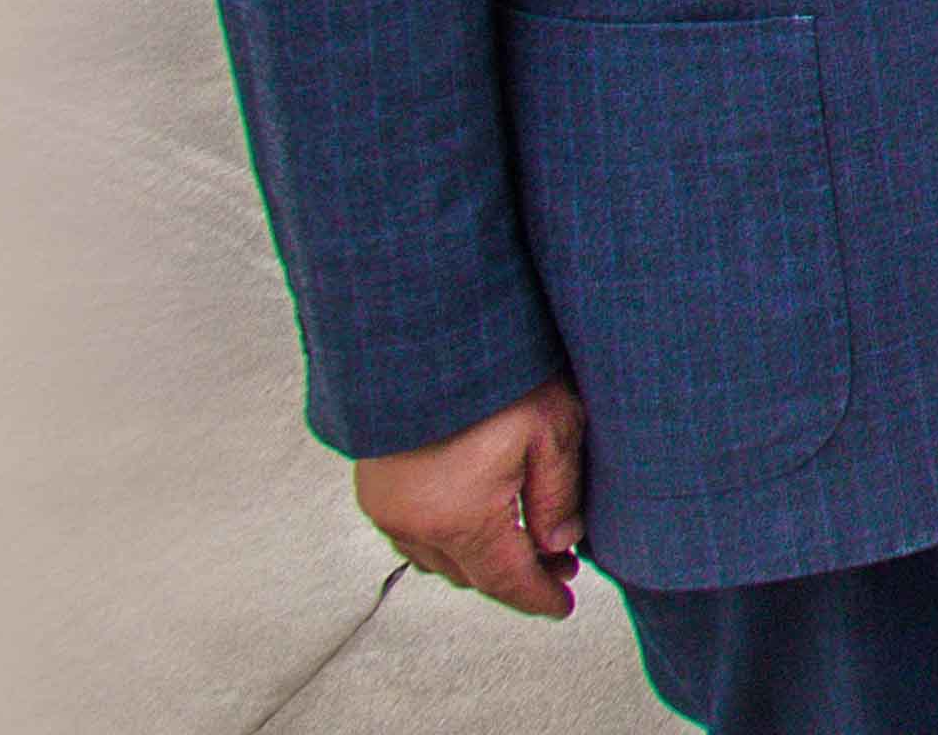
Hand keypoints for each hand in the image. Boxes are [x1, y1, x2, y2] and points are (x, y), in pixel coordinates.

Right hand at [354, 379, 584, 617]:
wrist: (424, 334)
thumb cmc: (492, 375)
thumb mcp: (552, 430)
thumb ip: (559, 496)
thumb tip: (561, 544)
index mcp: (460, 520)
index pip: (506, 580)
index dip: (539, 597)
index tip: (562, 605)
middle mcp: (415, 524)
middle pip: (473, 575)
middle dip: (516, 577)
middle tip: (557, 565)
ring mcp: (388, 508)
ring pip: (439, 560)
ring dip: (479, 559)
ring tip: (522, 541)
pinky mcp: (374, 487)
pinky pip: (413, 536)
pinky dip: (446, 540)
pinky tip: (475, 520)